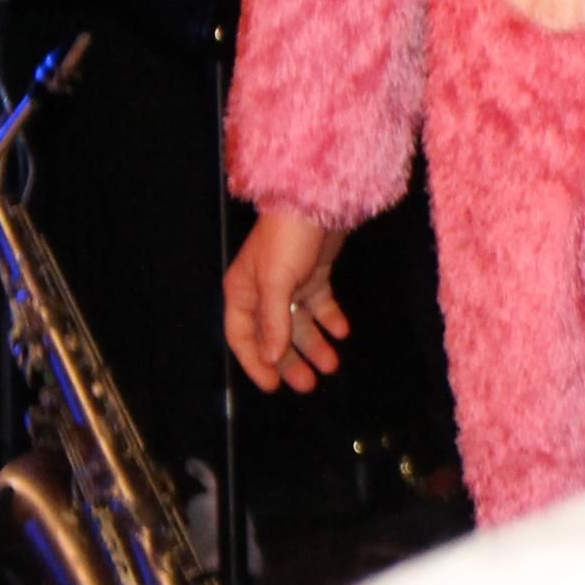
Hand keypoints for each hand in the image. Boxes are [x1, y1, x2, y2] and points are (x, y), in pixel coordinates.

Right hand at [224, 209, 351, 393]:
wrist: (318, 198)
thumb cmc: (288, 237)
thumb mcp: (276, 281)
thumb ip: (274, 321)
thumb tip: (271, 357)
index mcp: (242, 292)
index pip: (242, 337)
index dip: (255, 363)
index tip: (272, 386)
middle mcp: (262, 291)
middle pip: (274, 336)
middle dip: (291, 360)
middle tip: (309, 384)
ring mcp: (289, 283)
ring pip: (300, 323)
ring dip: (314, 344)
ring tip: (331, 365)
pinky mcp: (313, 274)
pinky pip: (320, 304)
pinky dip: (330, 318)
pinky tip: (342, 332)